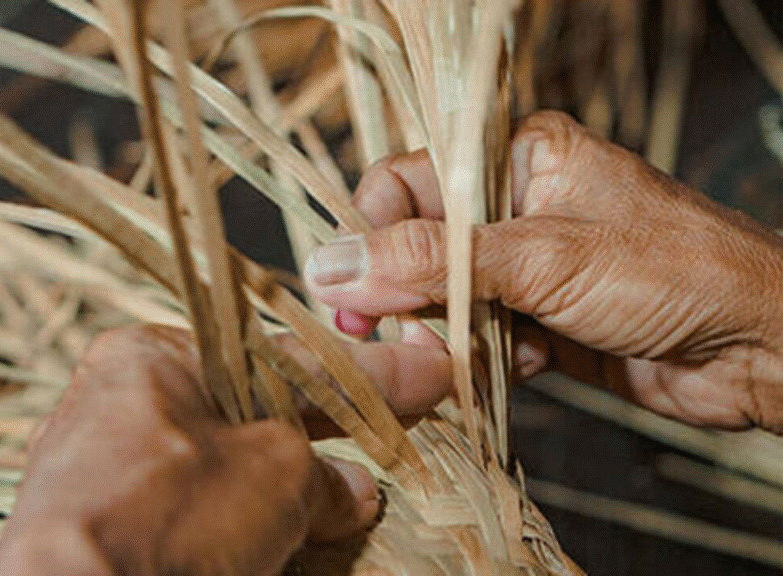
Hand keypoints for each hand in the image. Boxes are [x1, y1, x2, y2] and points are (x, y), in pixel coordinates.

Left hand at [0, 324, 451, 575]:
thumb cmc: (172, 514)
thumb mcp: (276, 476)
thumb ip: (324, 475)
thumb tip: (355, 492)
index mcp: (150, 357)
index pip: (281, 357)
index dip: (365, 371)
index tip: (426, 372)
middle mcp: (117, 403)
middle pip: (247, 411)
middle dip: (322, 431)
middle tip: (393, 433)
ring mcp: (103, 471)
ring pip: (219, 469)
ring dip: (282, 488)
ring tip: (345, 504)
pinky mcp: (103, 527)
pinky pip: (190, 513)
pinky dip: (240, 525)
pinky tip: (280, 541)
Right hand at [304, 111, 782, 432]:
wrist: (760, 347)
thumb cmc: (670, 272)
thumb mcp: (541, 256)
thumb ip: (430, 262)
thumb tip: (333, 266)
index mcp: (515, 158)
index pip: (405, 183)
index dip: (368, 234)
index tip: (348, 291)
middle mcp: (512, 206)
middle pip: (414, 247)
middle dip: (401, 295)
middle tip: (390, 336)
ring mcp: (522, 267)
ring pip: (440, 300)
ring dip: (440, 335)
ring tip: (456, 361)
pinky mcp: (533, 320)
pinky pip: (474, 340)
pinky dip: (475, 363)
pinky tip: (505, 373)